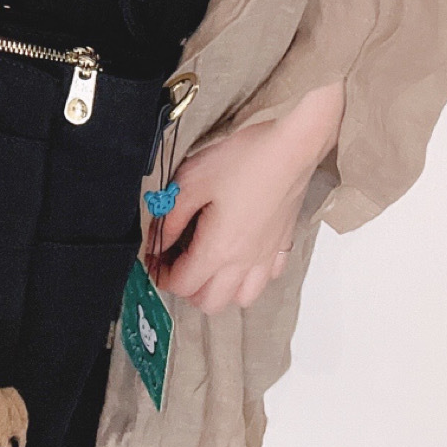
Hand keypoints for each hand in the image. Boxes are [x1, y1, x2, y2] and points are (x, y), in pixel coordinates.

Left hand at [144, 80, 339, 316]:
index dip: (160, 276)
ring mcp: (267, 255)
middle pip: (210, 302)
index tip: (153, 258)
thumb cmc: (244, 159)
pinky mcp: (283, 242)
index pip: (182, 284)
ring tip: (207, 266)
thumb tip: (158, 242)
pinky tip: (240, 256)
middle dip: (187, 290)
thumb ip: (169, 219)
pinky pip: (267, 277)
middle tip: (176, 264)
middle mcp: (244, 261)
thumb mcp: (190, 183)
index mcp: (218, 250)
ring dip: (220, 290)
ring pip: (242, 298)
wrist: (293, 144)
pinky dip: (250, 277)